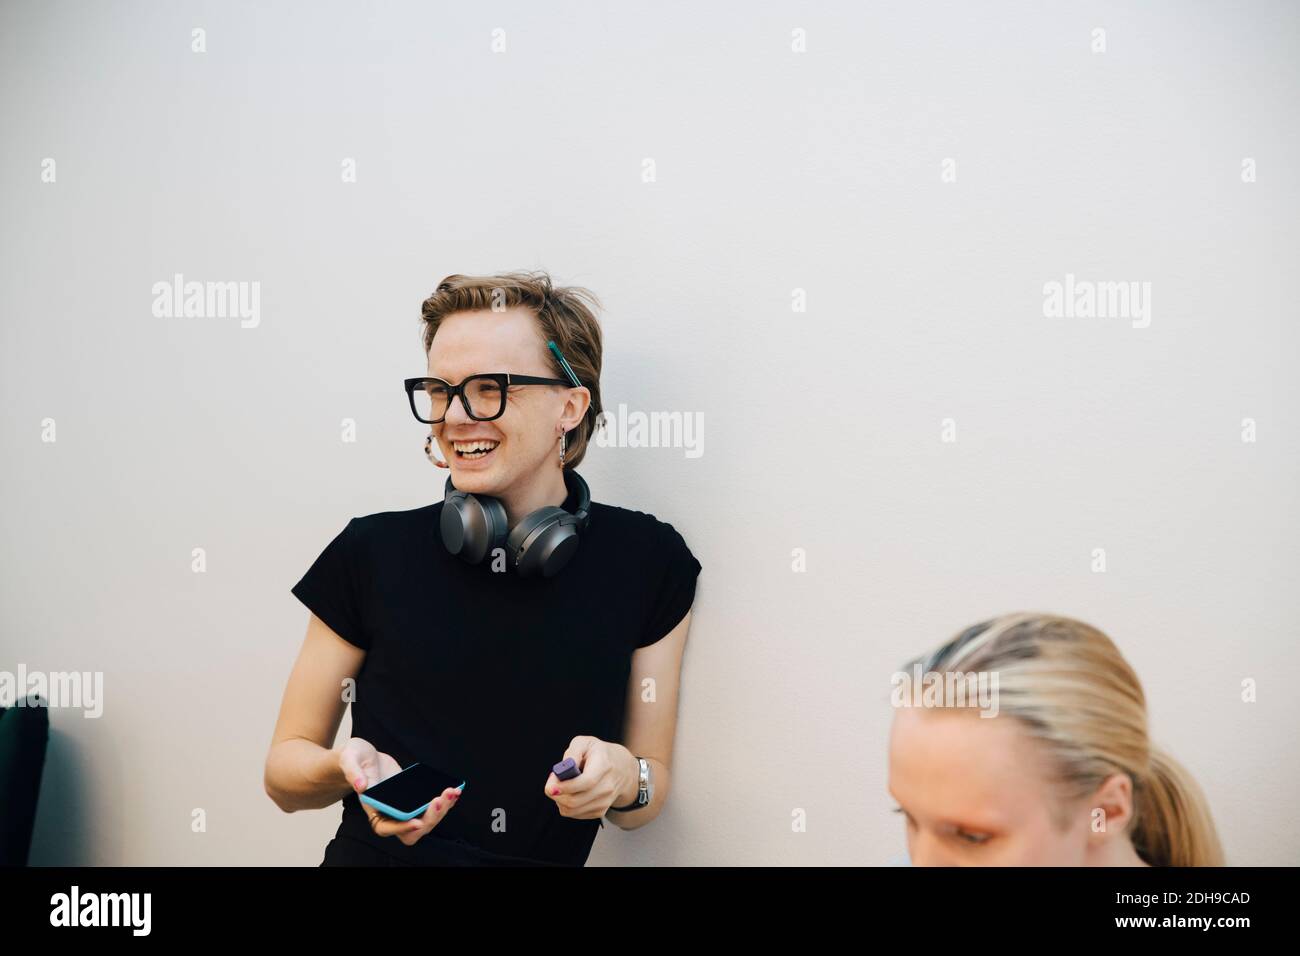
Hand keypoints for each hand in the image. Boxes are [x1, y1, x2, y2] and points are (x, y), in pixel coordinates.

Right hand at [338, 737, 460, 845]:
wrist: (364, 757)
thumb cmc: (354, 759)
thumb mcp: (349, 759)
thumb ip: (353, 772)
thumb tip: (362, 786)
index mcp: (372, 809)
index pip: (386, 828)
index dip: (402, 828)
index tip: (416, 821)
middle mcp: (389, 814)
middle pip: (412, 830)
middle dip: (429, 818)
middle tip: (440, 798)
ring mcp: (403, 808)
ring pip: (425, 820)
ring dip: (441, 810)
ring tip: (452, 791)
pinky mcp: (413, 799)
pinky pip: (430, 808)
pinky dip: (444, 801)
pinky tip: (453, 790)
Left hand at [543, 736, 637, 819]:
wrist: (622, 769)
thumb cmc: (598, 754)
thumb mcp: (586, 743)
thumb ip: (572, 752)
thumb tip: (562, 768)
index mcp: (604, 766)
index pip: (586, 782)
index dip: (567, 786)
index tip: (551, 786)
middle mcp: (607, 787)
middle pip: (576, 800)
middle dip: (556, 794)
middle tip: (552, 783)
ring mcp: (605, 801)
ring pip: (572, 810)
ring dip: (559, 800)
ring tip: (561, 787)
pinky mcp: (600, 811)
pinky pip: (575, 814)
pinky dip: (566, 806)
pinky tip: (569, 793)